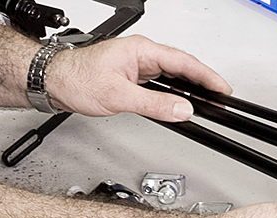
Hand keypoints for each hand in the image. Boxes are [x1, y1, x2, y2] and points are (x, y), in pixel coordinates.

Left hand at [46, 35, 231, 120]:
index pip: (184, 62)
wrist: (53, 81)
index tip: (223, 89)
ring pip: (173, 75)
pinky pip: (162, 82)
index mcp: (142, 50)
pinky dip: (175, 92)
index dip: (207, 76)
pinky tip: (180, 101)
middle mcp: (142, 54)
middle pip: (182, 67)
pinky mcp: (133, 76)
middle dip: (203, 81)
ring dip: (190, 87)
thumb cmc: (77, 80)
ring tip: (207, 101)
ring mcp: (138, 64)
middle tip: (221, 97)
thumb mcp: (119, 96)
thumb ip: (155, 104)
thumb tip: (182, 109)